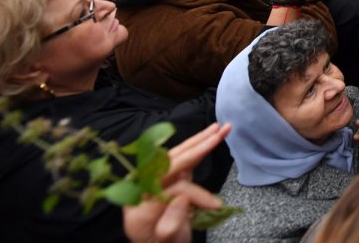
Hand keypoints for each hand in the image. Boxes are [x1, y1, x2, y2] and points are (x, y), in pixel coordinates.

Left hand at [122, 122, 229, 242]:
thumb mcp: (166, 242)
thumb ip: (170, 223)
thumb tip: (183, 198)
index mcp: (138, 203)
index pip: (169, 186)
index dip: (194, 192)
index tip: (215, 205)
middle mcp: (144, 188)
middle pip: (170, 161)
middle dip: (196, 146)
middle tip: (219, 132)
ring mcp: (157, 183)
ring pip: (177, 156)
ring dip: (199, 141)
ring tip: (220, 128)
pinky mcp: (169, 182)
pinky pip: (183, 162)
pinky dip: (197, 150)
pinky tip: (209, 138)